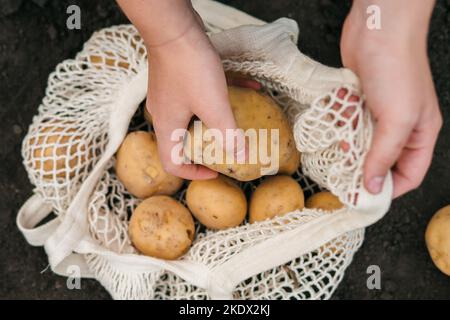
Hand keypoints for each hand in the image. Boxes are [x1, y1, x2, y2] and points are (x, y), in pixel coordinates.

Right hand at [147, 19, 244, 178]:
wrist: (174, 28)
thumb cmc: (189, 69)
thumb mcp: (214, 107)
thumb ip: (228, 134)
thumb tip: (241, 157)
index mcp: (167, 127)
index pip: (172, 164)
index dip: (194, 173)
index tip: (216, 170)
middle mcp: (165, 114)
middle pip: (184, 141)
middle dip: (210, 146)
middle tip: (230, 145)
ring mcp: (171, 95)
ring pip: (195, 117)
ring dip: (219, 119)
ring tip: (244, 117)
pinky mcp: (179, 79)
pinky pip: (200, 95)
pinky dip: (221, 96)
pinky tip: (248, 86)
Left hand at [341, 0, 441, 197]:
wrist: (377, 30)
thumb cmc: (397, 70)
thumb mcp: (397, 120)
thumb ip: (383, 156)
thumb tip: (372, 187)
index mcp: (420, 134)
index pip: (408, 175)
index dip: (388, 190)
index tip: (363, 199)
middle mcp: (400, 127)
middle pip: (380, 161)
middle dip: (361, 168)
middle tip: (341, 176)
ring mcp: (378, 114)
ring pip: (360, 143)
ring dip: (347, 143)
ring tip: (338, 139)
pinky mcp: (358, 102)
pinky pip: (347, 123)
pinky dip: (340, 122)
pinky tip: (338, 113)